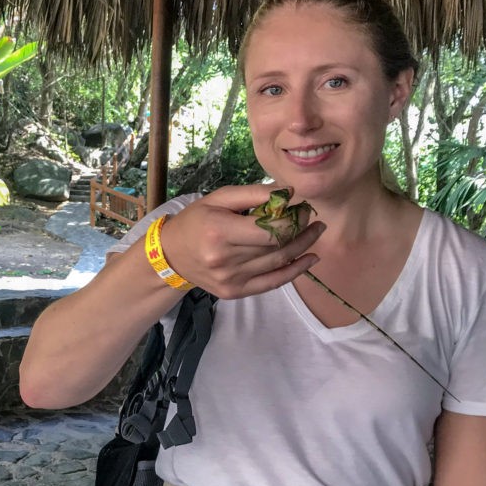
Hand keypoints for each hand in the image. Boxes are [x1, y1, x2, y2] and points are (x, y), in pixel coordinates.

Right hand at [161, 184, 324, 299]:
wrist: (171, 255)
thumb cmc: (196, 221)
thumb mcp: (219, 198)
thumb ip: (254, 193)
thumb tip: (289, 193)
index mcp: (220, 231)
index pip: (269, 228)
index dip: (293, 219)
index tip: (303, 209)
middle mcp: (225, 258)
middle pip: (277, 246)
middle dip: (302, 231)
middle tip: (315, 220)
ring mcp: (230, 278)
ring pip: (279, 263)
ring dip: (303, 248)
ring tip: (315, 233)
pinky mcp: (234, 291)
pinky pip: (272, 283)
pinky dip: (295, 272)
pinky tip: (310, 259)